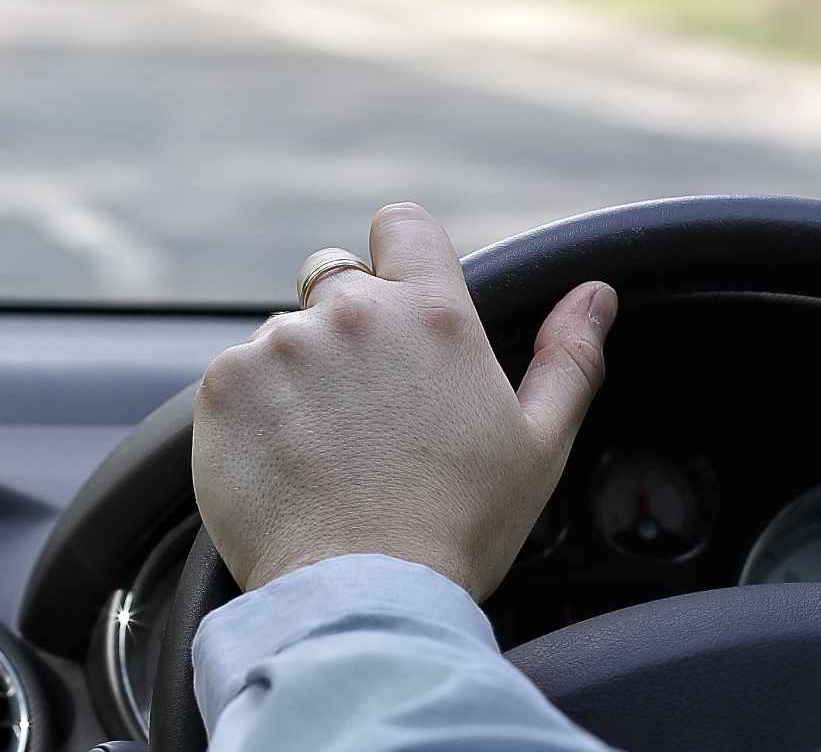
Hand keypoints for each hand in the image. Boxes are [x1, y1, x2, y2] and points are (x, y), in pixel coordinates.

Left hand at [192, 202, 615, 598]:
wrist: (362, 597)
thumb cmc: (459, 528)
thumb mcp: (539, 445)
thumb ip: (569, 357)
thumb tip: (595, 295)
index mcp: (432, 313)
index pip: (403, 224)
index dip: (398, 255)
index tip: (400, 301)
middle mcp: (351, 312)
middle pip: (336, 279)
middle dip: (348, 327)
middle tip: (366, 409)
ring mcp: (281, 345)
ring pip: (285, 335)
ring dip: (298, 374)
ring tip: (325, 452)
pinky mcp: (225, 385)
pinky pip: (236, 378)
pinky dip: (253, 412)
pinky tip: (285, 465)